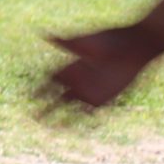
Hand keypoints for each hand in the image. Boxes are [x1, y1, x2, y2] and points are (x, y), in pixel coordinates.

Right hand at [30, 22, 163, 116]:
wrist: (135, 46)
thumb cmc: (110, 40)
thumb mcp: (86, 42)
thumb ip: (66, 44)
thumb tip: (44, 34)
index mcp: (72, 66)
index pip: (50, 81)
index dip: (39, 89)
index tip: (28, 97)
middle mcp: (79, 80)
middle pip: (58, 98)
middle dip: (46, 108)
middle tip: (33, 118)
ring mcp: (91, 90)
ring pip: (72, 108)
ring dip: (62, 119)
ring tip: (52, 129)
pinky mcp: (104, 97)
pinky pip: (90, 113)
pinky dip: (82, 121)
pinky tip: (75, 129)